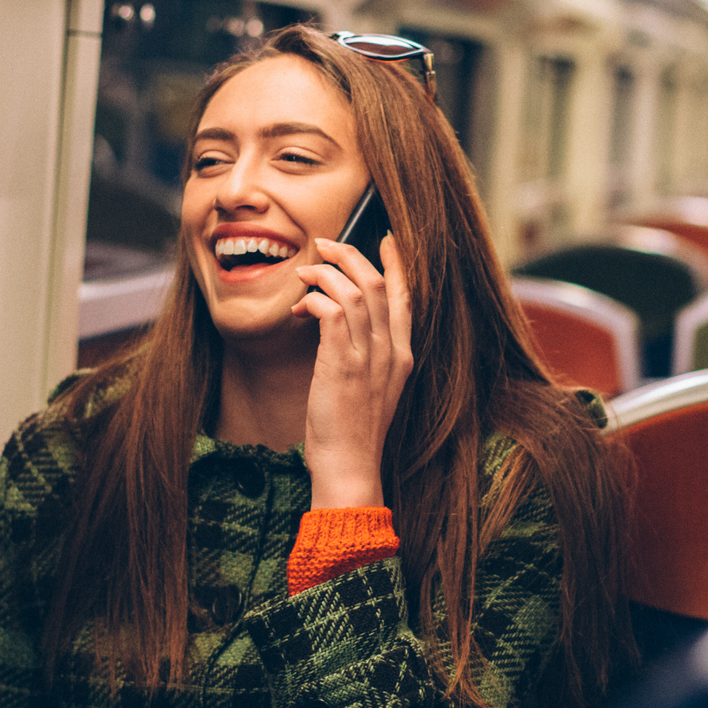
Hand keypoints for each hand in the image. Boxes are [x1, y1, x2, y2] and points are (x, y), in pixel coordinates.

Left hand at [292, 233, 413, 508]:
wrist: (350, 468)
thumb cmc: (352, 434)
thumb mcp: (370, 390)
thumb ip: (365, 357)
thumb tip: (337, 326)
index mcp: (402, 357)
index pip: (406, 298)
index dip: (397, 264)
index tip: (386, 239)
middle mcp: (391, 352)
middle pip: (379, 284)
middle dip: (351, 255)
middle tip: (326, 245)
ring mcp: (369, 358)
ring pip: (356, 291)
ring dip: (326, 273)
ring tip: (304, 272)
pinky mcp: (343, 364)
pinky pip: (334, 311)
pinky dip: (316, 298)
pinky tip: (301, 306)